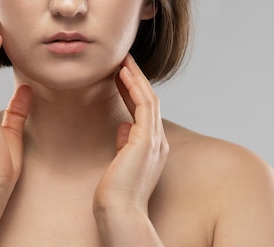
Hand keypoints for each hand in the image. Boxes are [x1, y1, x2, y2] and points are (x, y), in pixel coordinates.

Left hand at [94, 53, 168, 215]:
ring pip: (149, 98)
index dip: (133, 91)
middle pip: (150, 101)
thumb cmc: (116, 194)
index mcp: (152, 148)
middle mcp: (158, 142)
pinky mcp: (146, 139)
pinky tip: (123, 74)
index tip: (121, 75)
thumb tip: (123, 126)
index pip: (144, 112)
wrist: (119, 212)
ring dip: (136, 77)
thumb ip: (124, 144)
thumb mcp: (120, 163)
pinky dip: (134, 86)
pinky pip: (143, 105)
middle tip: (123, 60)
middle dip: (136, 79)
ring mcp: (155, 140)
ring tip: (123, 60)